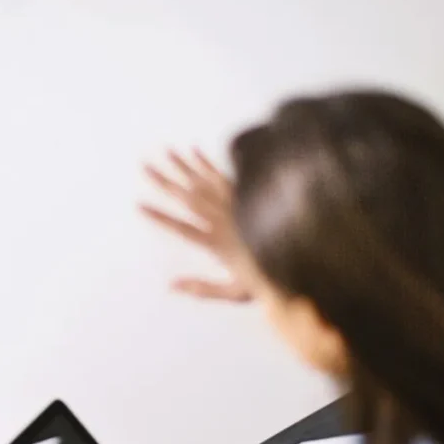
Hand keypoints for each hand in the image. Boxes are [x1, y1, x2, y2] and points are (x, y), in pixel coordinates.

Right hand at [139, 148, 255, 301]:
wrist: (304, 260)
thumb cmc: (267, 280)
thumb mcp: (233, 292)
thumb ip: (202, 288)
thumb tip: (170, 285)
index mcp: (216, 242)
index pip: (181, 227)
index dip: (159, 216)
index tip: (139, 205)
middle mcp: (223, 219)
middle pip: (188, 197)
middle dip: (164, 181)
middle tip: (144, 167)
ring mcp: (235, 205)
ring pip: (204, 182)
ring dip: (182, 166)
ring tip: (165, 152)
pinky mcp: (247, 196)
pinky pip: (224, 176)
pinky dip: (208, 163)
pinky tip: (194, 150)